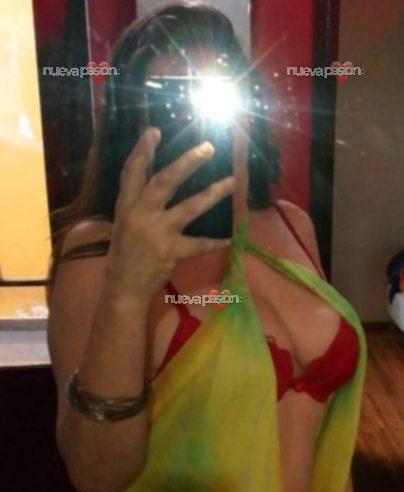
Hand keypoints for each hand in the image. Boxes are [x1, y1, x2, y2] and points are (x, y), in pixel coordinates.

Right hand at [106, 127, 235, 302]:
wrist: (123, 288)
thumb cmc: (124, 254)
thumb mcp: (124, 224)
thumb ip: (138, 204)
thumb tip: (158, 182)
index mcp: (125, 206)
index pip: (132, 173)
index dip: (142, 151)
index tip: (154, 131)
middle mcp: (139, 215)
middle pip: (164, 182)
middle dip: (187, 163)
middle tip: (207, 148)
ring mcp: (157, 233)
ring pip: (189, 207)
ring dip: (212, 193)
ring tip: (231, 181)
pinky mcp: (171, 251)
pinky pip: (199, 244)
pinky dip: (215, 241)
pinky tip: (230, 238)